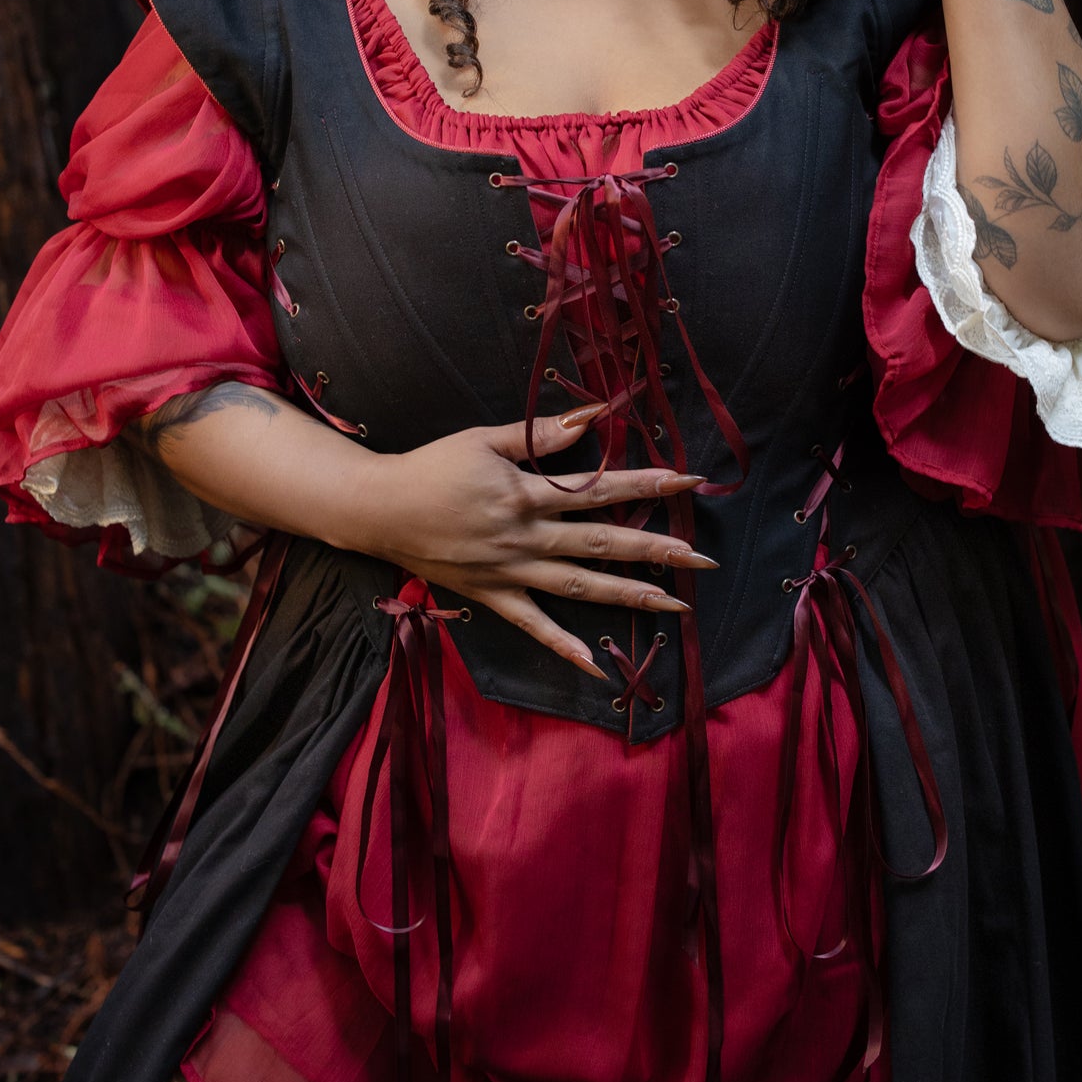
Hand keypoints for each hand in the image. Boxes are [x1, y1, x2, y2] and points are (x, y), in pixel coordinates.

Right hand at [362, 404, 713, 679]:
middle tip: (703, 559)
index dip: (647, 485)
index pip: (599, 489)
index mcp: (525, 495)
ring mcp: (510, 572)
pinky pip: (533, 626)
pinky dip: (564, 646)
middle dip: (657, 549)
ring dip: (628, 596)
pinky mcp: (492, 596)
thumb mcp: (484, 440)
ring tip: (674, 605)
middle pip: (602, 544)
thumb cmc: (432, 467)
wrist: (378, 509)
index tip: (689, 482)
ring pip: (579, 587)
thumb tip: (593, 416)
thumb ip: (541, 435)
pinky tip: (597, 665)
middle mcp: (525, 538)